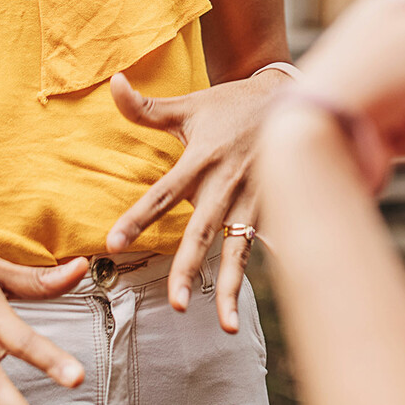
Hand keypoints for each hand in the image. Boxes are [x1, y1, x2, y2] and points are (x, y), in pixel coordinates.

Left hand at [107, 71, 282, 332]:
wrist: (291, 97)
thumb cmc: (230, 105)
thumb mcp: (189, 105)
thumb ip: (146, 106)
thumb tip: (113, 82)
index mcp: (202, 158)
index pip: (164, 192)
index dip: (139, 217)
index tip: (115, 243)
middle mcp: (227, 182)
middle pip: (204, 230)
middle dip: (190, 267)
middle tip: (177, 303)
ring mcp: (255, 198)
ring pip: (239, 248)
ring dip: (231, 285)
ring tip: (223, 323)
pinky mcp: (274, 208)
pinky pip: (268, 245)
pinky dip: (267, 272)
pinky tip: (267, 304)